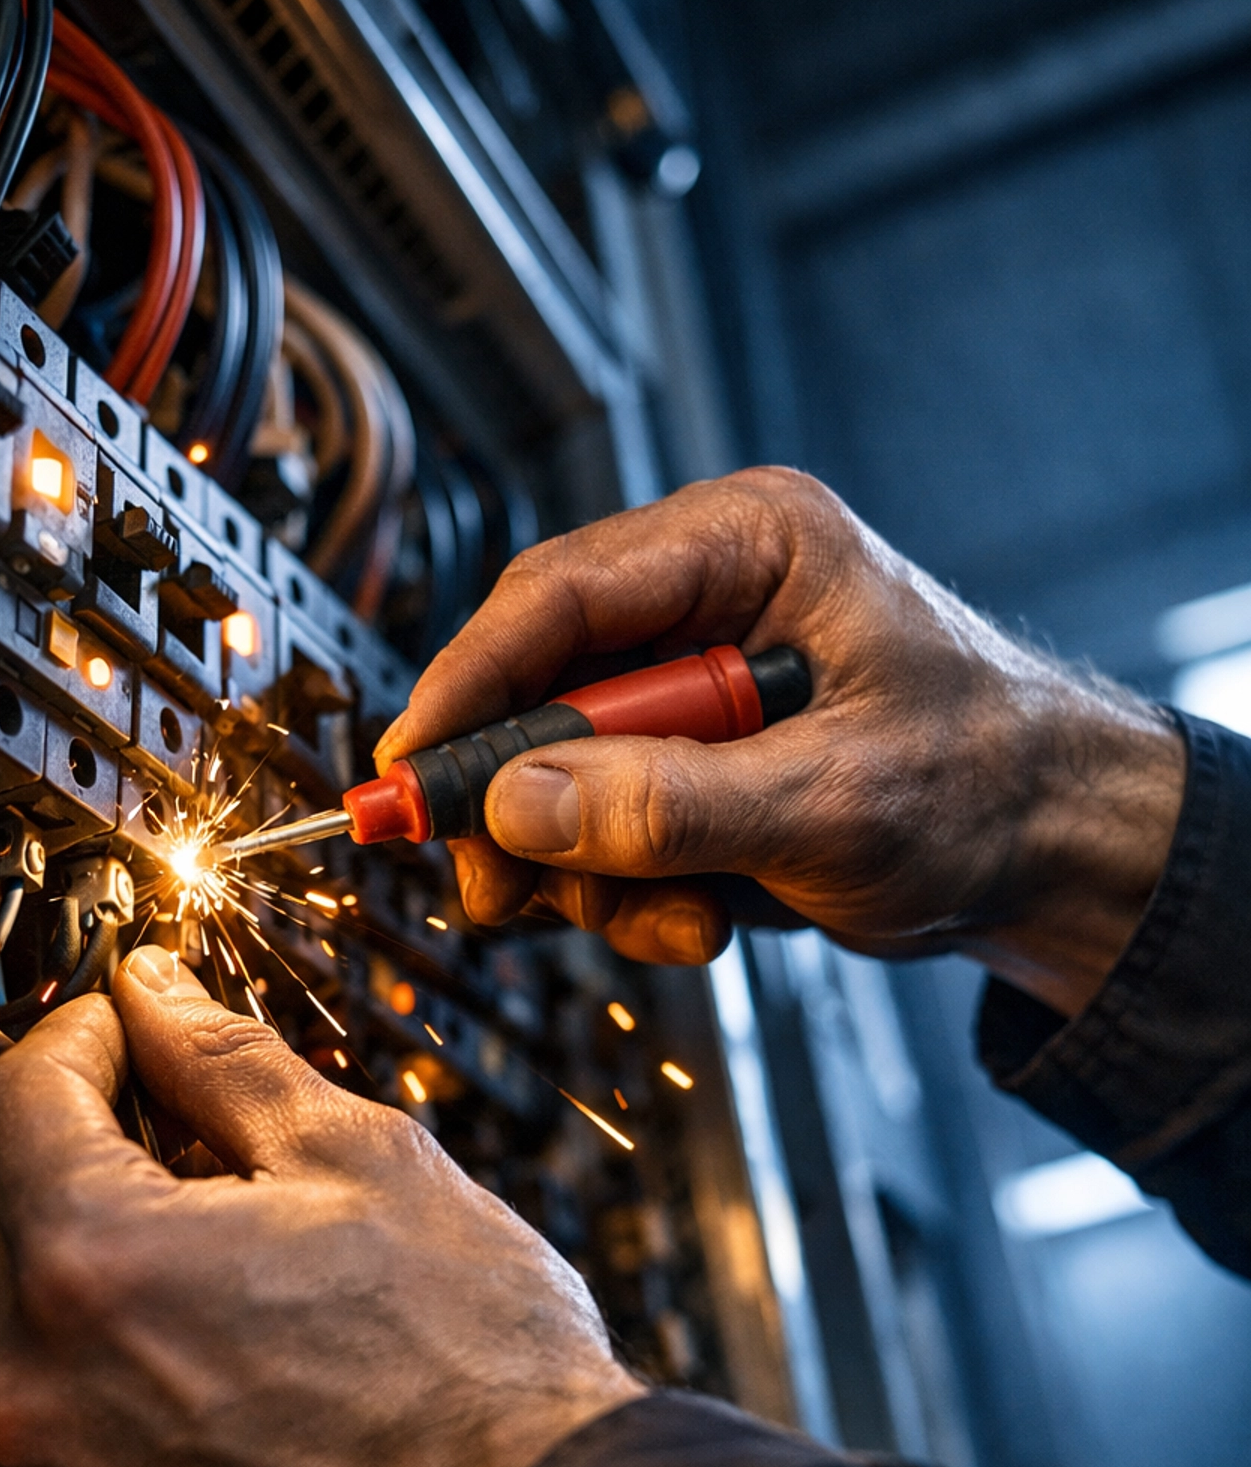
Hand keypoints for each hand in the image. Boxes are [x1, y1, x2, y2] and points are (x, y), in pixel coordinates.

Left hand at [0, 949, 630, 1466]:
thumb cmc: (477, 1380)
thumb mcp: (364, 1162)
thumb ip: (228, 1063)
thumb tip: (159, 997)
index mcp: (94, 1265)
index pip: (13, 1102)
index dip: (79, 1041)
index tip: (130, 1035)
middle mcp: (41, 1394)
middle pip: (16, 1221)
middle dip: (103, 1171)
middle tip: (222, 1164)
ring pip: (46, 1339)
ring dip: (119, 1291)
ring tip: (258, 1293)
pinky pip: (74, 1445)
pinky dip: (132, 1399)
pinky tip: (247, 1387)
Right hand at [380, 468, 1184, 1017]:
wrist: (1056, 857)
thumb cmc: (990, 786)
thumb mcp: (832, 802)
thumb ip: (670, 806)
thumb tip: (517, 805)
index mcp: (748, 545)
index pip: (559, 593)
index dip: (468, 684)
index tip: (410, 772)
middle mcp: (707, 600)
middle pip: (538, 687)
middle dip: (521, 804)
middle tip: (501, 890)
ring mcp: (694, 687)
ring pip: (557, 773)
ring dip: (588, 870)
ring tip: (673, 921)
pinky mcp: (692, 761)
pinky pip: (603, 824)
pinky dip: (627, 891)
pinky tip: (697, 918)